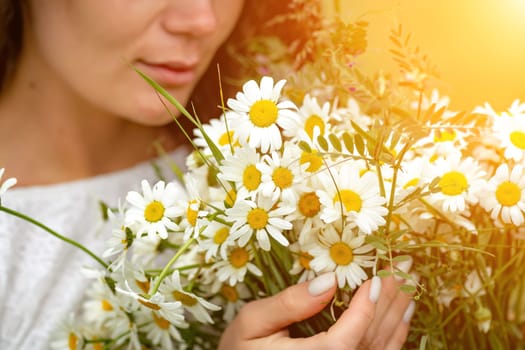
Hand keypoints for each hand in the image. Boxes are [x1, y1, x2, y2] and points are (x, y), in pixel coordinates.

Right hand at [218, 269, 414, 349]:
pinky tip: (404, 313)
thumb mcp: (252, 323)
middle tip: (404, 266)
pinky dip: (395, 334)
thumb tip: (329, 280)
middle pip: (368, 341)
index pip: (343, 342)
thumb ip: (289, 304)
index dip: (364, 311)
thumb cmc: (241, 349)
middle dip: (389, 301)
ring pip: (378, 348)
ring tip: (410, 282)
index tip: (376, 279)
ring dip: (396, 314)